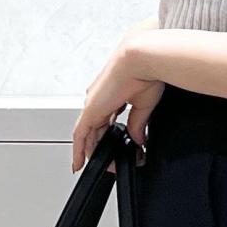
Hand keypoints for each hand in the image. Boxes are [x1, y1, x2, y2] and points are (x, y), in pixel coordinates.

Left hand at [71, 27, 165, 173]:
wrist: (142, 59)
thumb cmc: (147, 71)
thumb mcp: (144, 104)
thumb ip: (138, 123)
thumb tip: (138, 139)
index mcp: (113, 93)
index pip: (108, 119)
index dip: (110, 135)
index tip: (117, 147)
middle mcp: (100, 98)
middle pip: (96, 129)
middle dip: (102, 148)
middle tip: (111, 164)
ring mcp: (93, 104)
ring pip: (88, 134)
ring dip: (93, 152)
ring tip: (101, 167)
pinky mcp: (91, 110)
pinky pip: (80, 136)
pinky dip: (78, 151)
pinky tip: (78, 164)